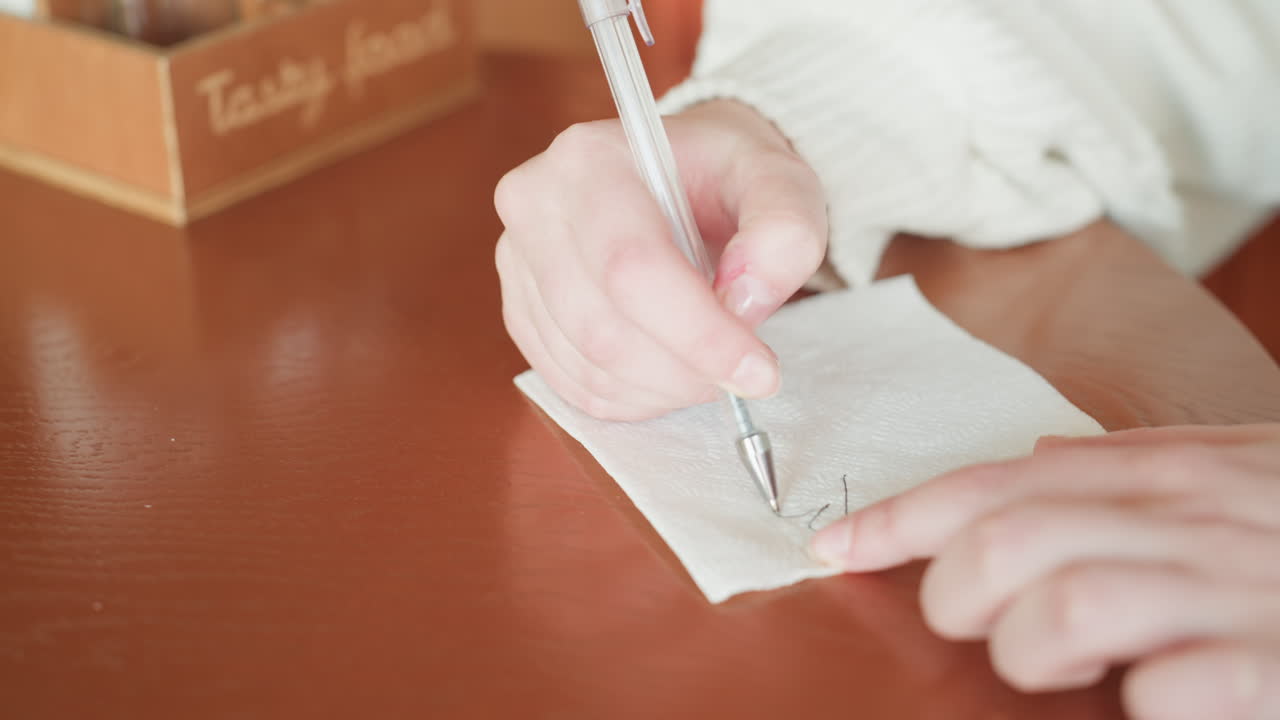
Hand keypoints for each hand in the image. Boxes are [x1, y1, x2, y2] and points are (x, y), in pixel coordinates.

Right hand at [494, 100, 826, 420]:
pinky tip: (670, 372)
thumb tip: (745, 299)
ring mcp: (519, 263)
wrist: (682, 179)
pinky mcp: (521, 311)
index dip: (698, 333)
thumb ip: (784, 230)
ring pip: (588, 365)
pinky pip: (572, 384)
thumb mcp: (781, 182)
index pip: (632, 266)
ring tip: (710, 363)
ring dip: (664, 388)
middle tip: (742, 372)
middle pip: (603, 328)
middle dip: (685, 370)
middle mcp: (536, 206)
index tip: (758, 372)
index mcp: (590, 159)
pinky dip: (634, 398)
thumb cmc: (725, 178)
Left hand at [811, 424, 1279, 719]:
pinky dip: (1143, 705)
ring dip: (1036, 650)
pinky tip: (1160, 700)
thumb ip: (1133, 466)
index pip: (993, 486)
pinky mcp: (1276, 668)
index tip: (833, 550)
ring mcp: (1235, 593)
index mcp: (1166, 474)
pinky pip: (1167, 692)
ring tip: (1069, 665)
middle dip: (961, 596)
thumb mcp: (1234, 470)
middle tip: (989, 625)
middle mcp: (1188, 522)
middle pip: (1004, 546)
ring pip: (1060, 611)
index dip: (898, 520)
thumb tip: (1034, 459)